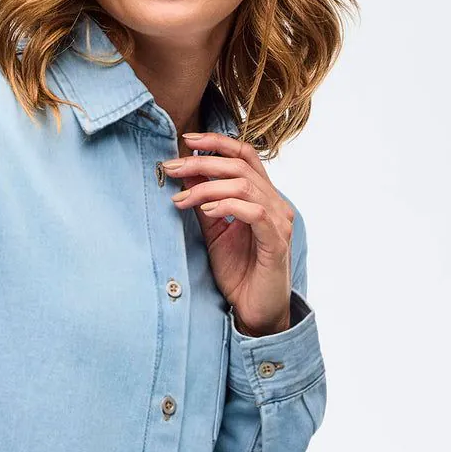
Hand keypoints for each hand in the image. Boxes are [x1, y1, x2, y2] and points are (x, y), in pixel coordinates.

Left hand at [160, 131, 294, 335]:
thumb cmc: (239, 272)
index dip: (217, 142)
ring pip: (245, 185)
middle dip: (202, 163)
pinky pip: (255, 213)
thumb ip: (204, 203)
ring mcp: (279, 221)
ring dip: (208, 186)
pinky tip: (207, 210)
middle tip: (171, 167)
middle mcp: (275, 203)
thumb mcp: (214, 232)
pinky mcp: (276, 242)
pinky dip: (228, 206)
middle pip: (241, 165)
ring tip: (181, 197)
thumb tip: (185, 174)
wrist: (256, 310)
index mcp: (262, 196)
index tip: (186, 141)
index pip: (244, 156)